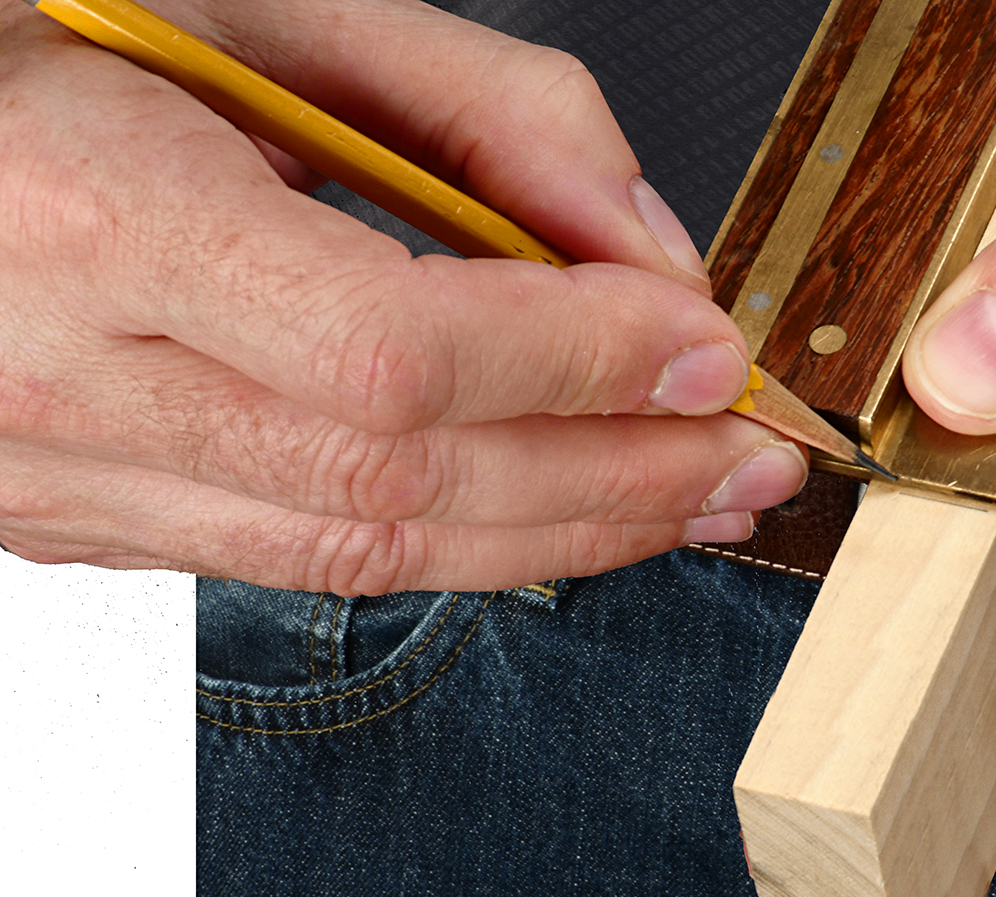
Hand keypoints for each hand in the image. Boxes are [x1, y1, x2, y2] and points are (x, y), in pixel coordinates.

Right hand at [0, 0, 806, 591]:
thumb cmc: (57, 51)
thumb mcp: (268, 13)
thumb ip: (480, 111)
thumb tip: (644, 252)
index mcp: (93, 212)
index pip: (389, 349)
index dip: (574, 364)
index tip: (706, 351)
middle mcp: (66, 376)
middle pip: (406, 482)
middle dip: (613, 474)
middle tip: (748, 456)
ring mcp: (68, 476)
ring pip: (371, 554)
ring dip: (565, 532)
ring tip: (693, 500)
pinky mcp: (88, 522)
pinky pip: (314, 564)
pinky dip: (469, 545)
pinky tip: (566, 515)